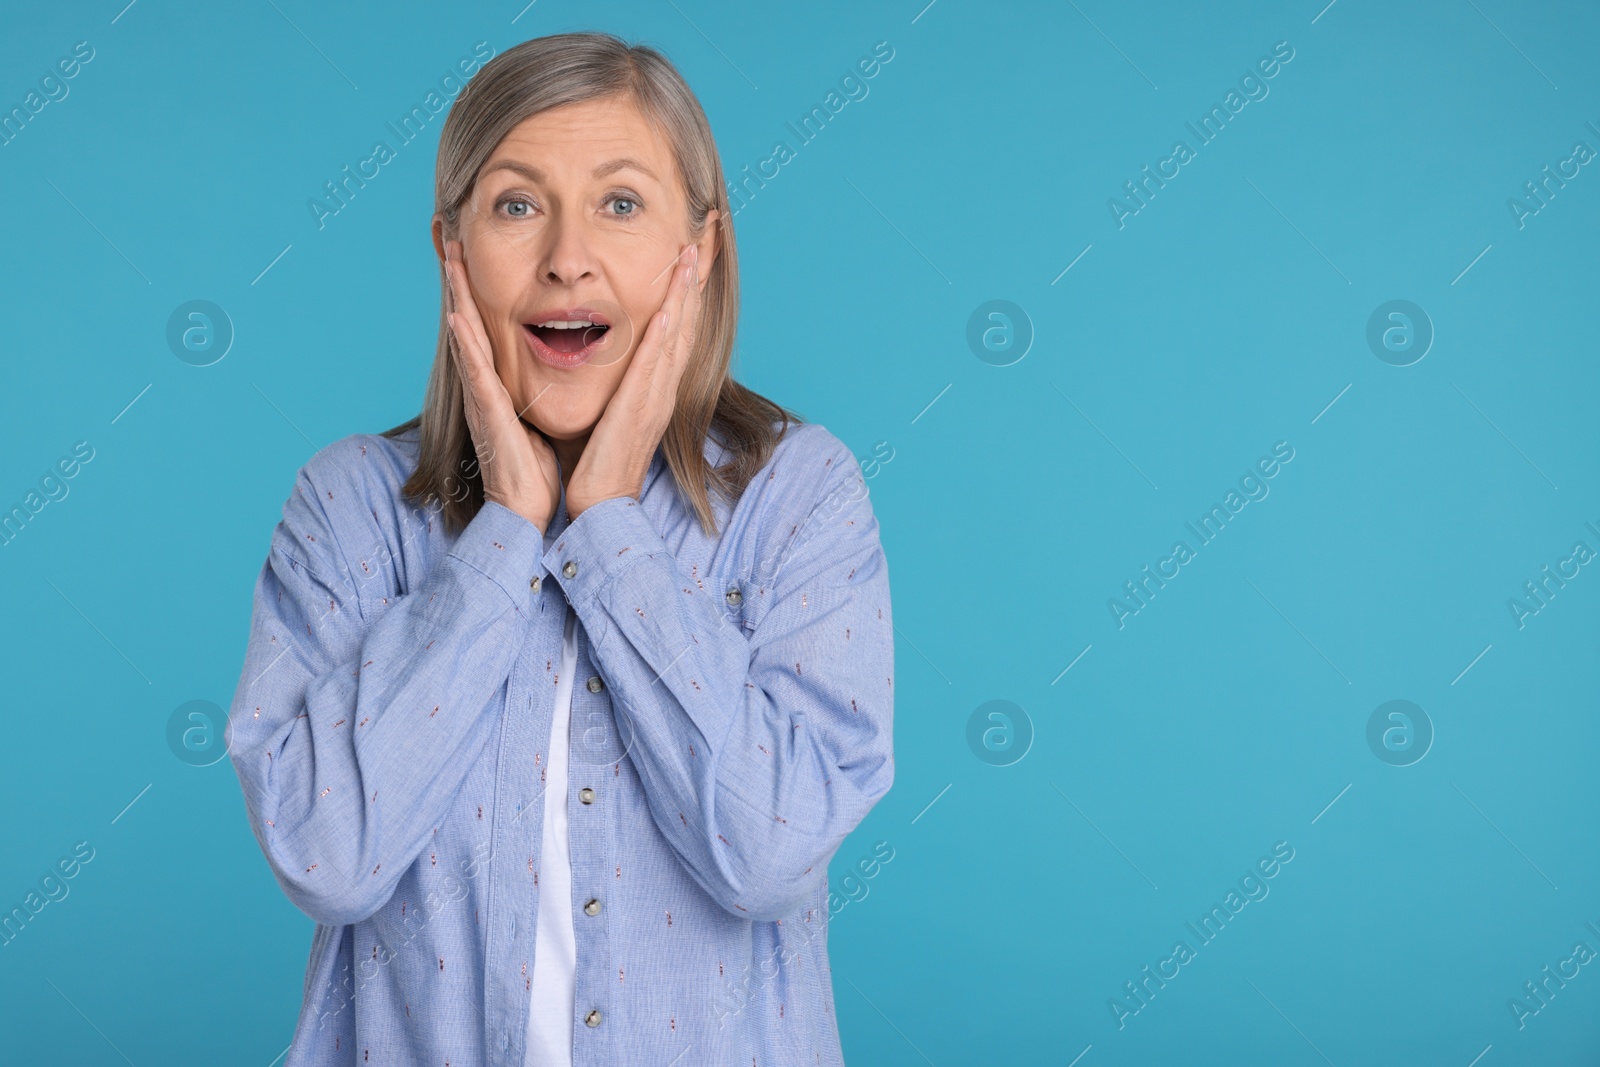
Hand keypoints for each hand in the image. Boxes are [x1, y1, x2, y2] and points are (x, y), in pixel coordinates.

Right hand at [443, 238, 560, 533]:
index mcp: (501, 383)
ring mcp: (482, 397)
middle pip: (469, 321)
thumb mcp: (541, 416)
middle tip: (449, 238)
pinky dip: (466, 344)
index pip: (488, 326)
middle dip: (458, 280)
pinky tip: (458, 317)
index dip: (477, 290)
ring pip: (466, 336)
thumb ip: (541, 390)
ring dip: (456, 298)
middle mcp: (486, 385)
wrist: (528, 510)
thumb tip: (562, 366)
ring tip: (449, 260)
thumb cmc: (537, 467)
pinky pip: (476, 373)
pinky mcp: (487, 414)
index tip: (472, 253)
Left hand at [566, 242, 702, 518]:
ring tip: (692, 253)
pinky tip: (668, 310)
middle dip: (698, 273)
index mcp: (656, 383)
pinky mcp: (638, 413)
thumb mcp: (612, 407)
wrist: (600, 504)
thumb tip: (610, 348)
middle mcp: (663, 386)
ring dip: (686, 294)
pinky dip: (664, 338)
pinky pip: (654, 369)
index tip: (693, 243)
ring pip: (677, 336)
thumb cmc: (598, 460)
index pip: (678, 321)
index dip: (688, 282)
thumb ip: (616, 377)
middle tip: (709, 228)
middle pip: (688, 319)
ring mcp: (655, 399)